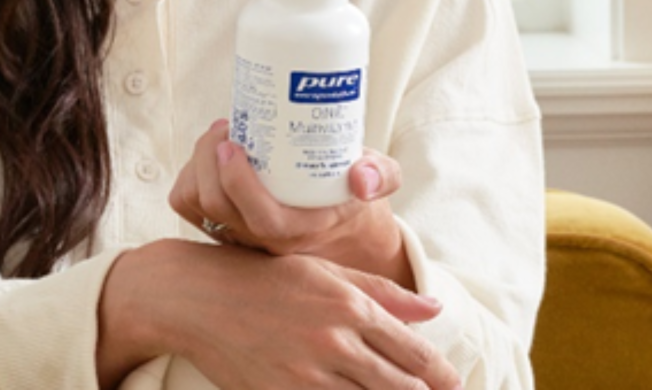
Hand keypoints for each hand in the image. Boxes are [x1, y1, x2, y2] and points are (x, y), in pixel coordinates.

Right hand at [97, 239, 459, 389]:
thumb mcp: (325, 273)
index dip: (438, 373)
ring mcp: (307, 375)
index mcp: (349, 306)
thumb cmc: (263, 279)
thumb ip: (382, 292)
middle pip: (397, 385)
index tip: (453, 383)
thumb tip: (434, 310)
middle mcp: (334, 342)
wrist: (198, 299)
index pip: (410, 351)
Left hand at [168, 119, 411, 287]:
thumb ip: (381, 175)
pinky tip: (211, 154)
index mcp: (299, 232)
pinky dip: (189, 175)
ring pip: (193, 205)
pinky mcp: (219, 226)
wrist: (340, 228)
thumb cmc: (354, 196)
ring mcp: (236, 236)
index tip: (233, 143)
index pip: (261, 220)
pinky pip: (187, 204)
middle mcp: (261, 241)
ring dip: (195, 166)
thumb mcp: (381, 181)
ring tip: (219, 137)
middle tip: (225, 127)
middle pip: (215, 207)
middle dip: (207, 160)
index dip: (238, 183)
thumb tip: (363, 176)